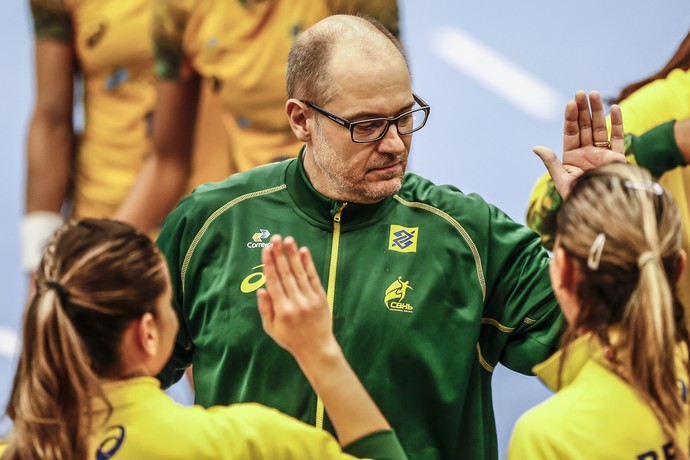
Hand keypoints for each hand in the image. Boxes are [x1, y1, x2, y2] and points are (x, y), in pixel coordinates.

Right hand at [257, 235, 336, 361]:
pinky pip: (313, 277)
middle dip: (279, 254)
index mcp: (281, 310)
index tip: (266, 250)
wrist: (316, 348)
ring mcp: (309, 299)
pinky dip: (308, 264)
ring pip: (299, 273)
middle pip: (286, 273)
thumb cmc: (291, 339)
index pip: (274, 282)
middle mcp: (296, 302)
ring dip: (293, 255)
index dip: (269, 264)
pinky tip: (303, 252)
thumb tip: (260, 289)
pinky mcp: (320, 297)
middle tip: (275, 238)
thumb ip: (265, 309)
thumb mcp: (271, 329)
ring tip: (288, 240)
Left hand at [533, 90, 625, 198]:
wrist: (600, 209)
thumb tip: (536, 147)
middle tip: (581, 92)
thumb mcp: (561, 179)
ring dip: (597, 111)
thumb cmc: (578, 197)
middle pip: (584, 127)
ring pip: (599, 128)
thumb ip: (551, 162)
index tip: (570, 103)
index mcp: (572, 157)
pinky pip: (618, 138)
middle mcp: (587, 153)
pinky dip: (617, 123)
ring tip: (594, 94)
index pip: (570, 133)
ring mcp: (602, 154)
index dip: (570, 118)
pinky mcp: (617, 158)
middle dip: (583, 110)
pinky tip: (614, 107)